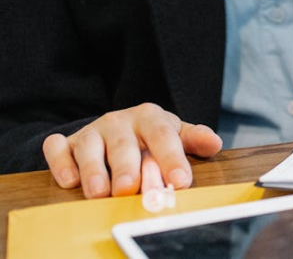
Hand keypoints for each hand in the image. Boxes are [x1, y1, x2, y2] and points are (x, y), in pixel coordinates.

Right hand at [42, 103, 222, 198]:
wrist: (116, 128)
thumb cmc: (150, 137)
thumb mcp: (175, 135)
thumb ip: (193, 140)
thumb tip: (215, 143)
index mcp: (151, 118)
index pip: (164, 137)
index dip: (172, 159)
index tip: (179, 181)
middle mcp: (120, 121)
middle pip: (124, 144)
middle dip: (127, 167)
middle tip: (129, 189)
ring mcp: (92, 131)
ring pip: (90, 148)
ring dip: (93, 171)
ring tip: (100, 193)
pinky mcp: (67, 143)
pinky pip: (58, 149)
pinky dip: (61, 163)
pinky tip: (70, 180)